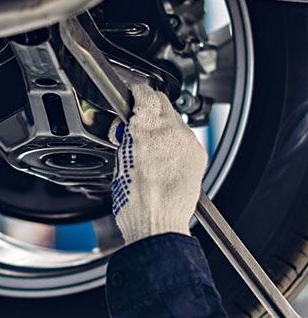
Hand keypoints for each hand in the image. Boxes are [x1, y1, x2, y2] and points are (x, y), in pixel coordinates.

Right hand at [109, 83, 206, 244]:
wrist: (158, 225)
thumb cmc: (136, 203)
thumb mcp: (119, 161)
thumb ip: (127, 136)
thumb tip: (128, 126)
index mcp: (149, 131)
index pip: (146, 94)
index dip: (135, 92)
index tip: (129, 93)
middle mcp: (173, 133)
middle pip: (163, 103)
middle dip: (147, 107)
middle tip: (133, 120)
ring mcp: (188, 144)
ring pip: (174, 119)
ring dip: (160, 124)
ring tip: (145, 142)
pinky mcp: (198, 156)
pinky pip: (184, 137)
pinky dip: (172, 139)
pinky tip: (160, 154)